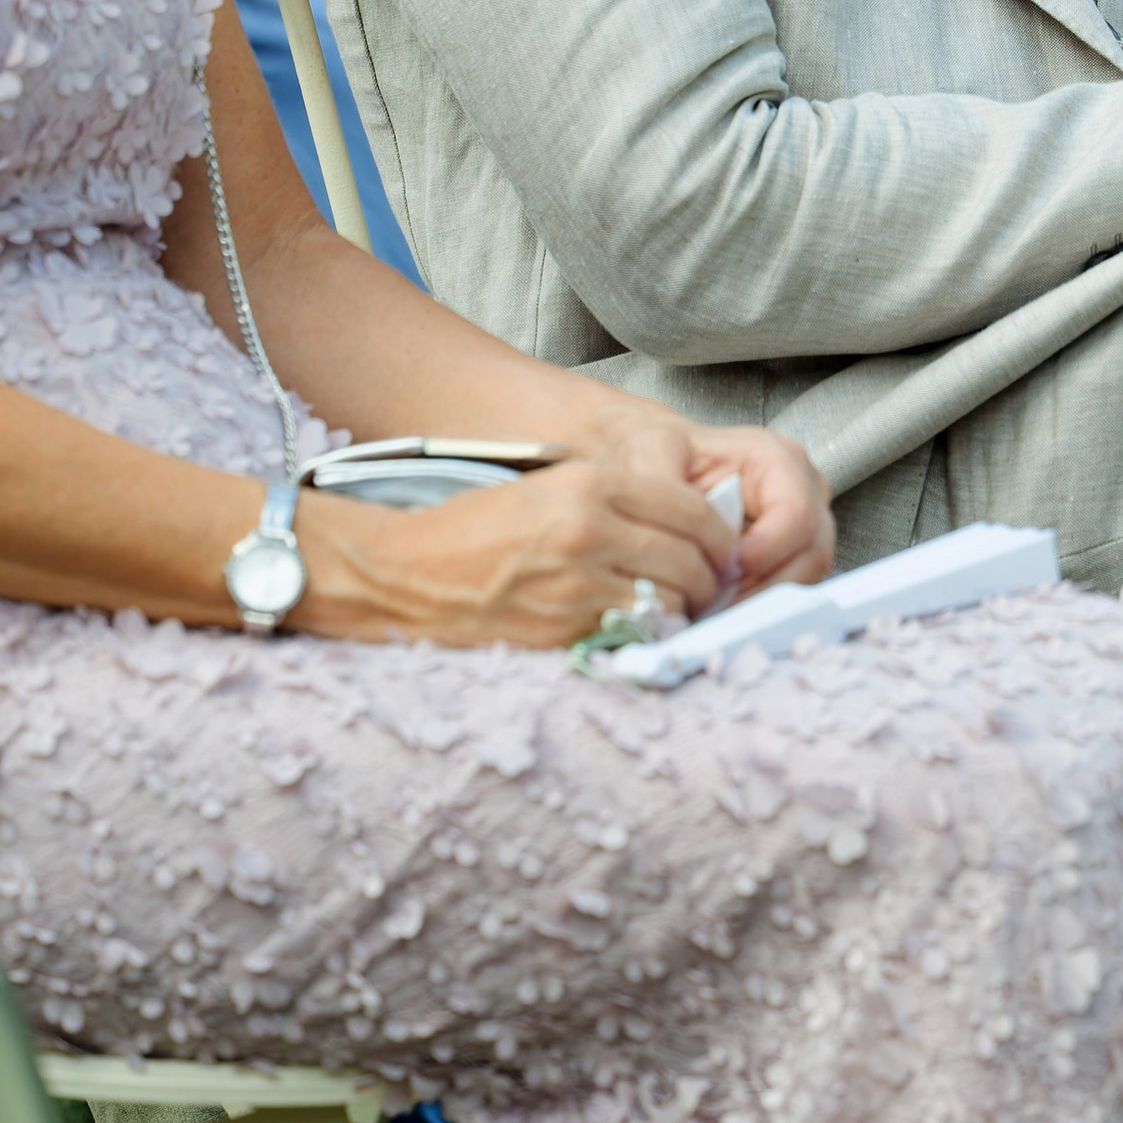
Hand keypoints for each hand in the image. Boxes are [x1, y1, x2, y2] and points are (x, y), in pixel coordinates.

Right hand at [297, 458, 748, 652]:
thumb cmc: (472, 527)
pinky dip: (642, 639)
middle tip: (706, 590)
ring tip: (673, 615)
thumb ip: (614, 500)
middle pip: (692, 559)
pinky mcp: (562, 630)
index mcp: (590, 483)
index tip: (720, 552)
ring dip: (680, 613)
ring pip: (670, 603)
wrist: (401, 571)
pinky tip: (633, 633)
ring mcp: (578, 584)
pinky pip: (630, 638)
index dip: (718, 537)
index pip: (691, 509)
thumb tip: (679, 526)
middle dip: (709, 580)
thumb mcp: (546, 486)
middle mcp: (591, 528)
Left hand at [546, 397, 832, 593]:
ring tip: (714, 609)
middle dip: (764, 588)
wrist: (657, 460)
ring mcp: (804, 524)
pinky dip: (757, 604)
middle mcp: (803, 489)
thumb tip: (682, 542)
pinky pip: (790, 589)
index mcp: (776, 458)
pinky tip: (720, 606)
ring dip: (760, 601)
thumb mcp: (650, 454)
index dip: (765, 552)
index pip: (796, 516)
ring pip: (805, 579)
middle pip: (811, 554)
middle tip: (717, 606)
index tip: (723, 573)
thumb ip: (662, 489)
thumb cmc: (660, 453)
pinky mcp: (793, 553)